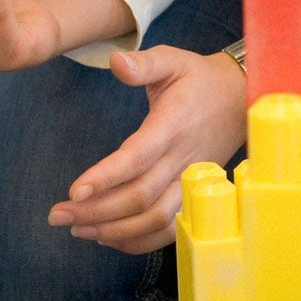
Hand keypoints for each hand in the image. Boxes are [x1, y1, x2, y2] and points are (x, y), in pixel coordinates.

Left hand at [51, 46, 246, 253]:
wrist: (243, 100)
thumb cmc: (199, 79)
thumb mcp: (173, 59)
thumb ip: (143, 63)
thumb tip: (115, 61)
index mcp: (173, 125)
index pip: (138, 156)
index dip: (106, 176)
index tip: (73, 191)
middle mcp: (183, 159)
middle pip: (140, 196)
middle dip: (96, 211)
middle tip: (58, 215)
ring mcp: (192, 182)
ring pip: (154, 218)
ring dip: (114, 230)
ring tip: (77, 229)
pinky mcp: (196, 195)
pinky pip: (170, 229)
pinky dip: (140, 241)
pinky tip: (108, 237)